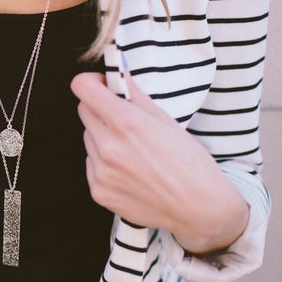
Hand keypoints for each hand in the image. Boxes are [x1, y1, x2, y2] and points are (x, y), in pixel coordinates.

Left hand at [70, 72, 248, 254]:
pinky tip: (131, 171)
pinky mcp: (98, 191)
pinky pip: (91, 164)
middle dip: (100, 108)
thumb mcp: (166, 121)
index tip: (103, 86)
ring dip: (103, 137)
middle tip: (124, 118)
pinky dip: (104, 163)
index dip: (91, 82)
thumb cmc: (190, 162)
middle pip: (84, 111)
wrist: (199, 209)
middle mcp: (107, 146)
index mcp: (125, 123)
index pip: (82, 87)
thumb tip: (118, 72)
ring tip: (134, 151)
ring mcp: (100, 171)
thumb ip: (135, 94)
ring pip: (88, 139)